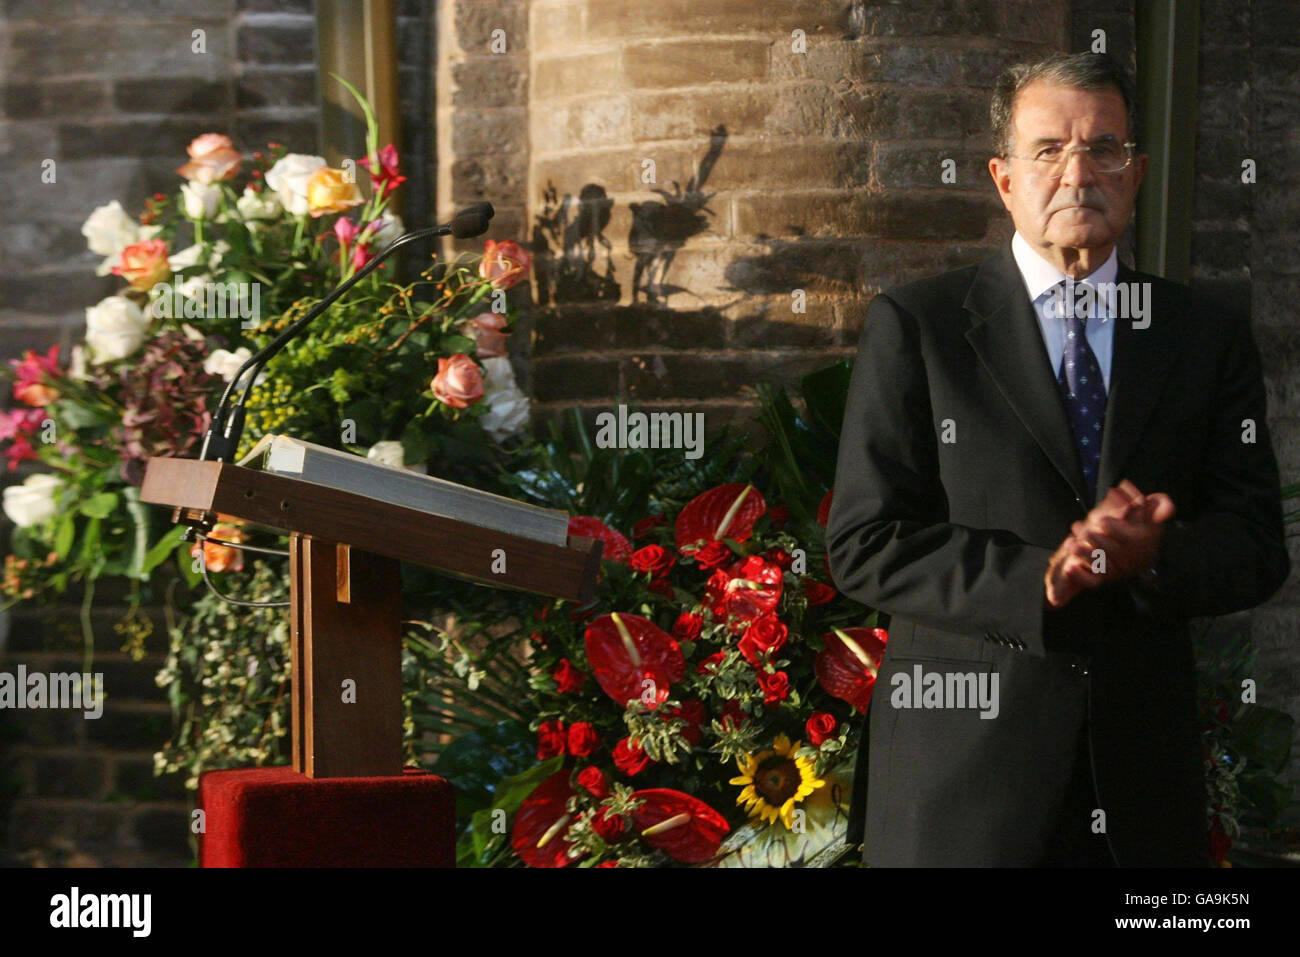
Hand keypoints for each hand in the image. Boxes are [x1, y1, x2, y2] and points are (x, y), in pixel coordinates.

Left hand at [1044, 480, 1175, 608]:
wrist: (1139, 553)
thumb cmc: (1143, 527)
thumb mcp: (1152, 514)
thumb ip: (1159, 508)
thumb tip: (1169, 507)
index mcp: (1140, 543)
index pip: (1128, 538)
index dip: (1115, 529)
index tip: (1102, 521)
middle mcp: (1128, 559)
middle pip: (1111, 551)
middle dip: (1096, 540)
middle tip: (1084, 532)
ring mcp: (1115, 570)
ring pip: (1100, 564)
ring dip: (1085, 555)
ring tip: (1071, 544)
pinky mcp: (1103, 577)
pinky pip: (1092, 581)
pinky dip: (1080, 576)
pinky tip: (1070, 567)